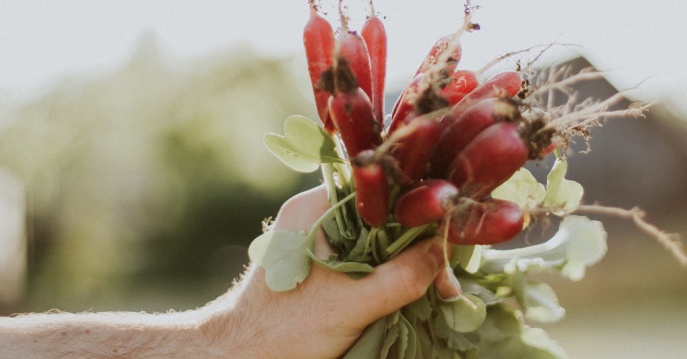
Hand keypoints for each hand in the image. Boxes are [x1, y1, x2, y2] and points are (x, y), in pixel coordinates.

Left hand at [205, 186, 460, 357]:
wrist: (237, 357)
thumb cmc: (282, 330)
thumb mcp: (350, 305)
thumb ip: (401, 277)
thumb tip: (444, 251)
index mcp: (316, 206)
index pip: (382, 188)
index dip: (420, 207)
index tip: (450, 232)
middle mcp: (317, 213)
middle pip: (385, 213)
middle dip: (419, 241)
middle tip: (448, 274)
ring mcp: (319, 238)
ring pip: (379, 237)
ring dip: (408, 260)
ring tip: (439, 287)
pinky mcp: (322, 263)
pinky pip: (367, 256)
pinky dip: (390, 272)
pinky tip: (414, 291)